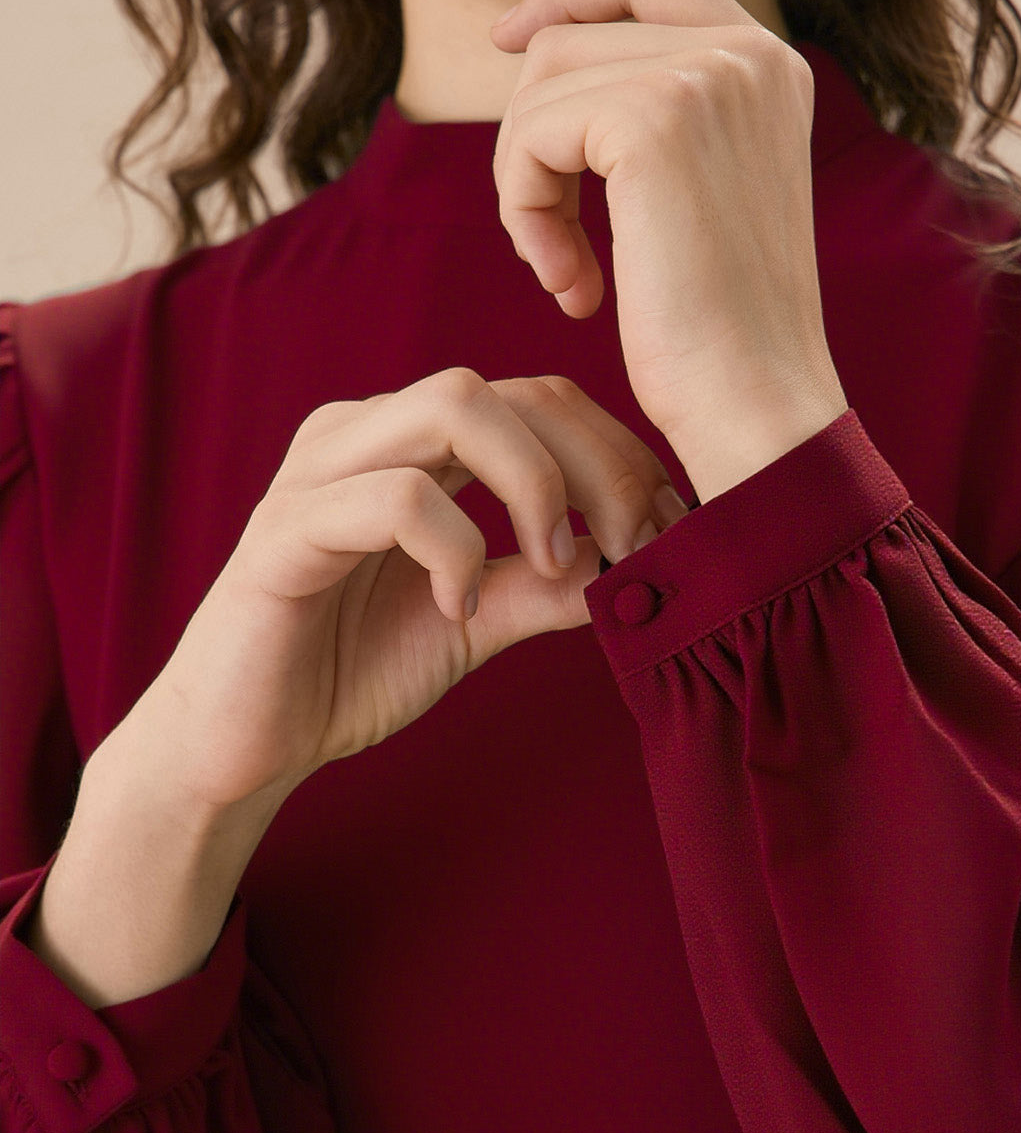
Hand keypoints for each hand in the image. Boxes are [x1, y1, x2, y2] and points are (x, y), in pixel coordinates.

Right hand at [126, 371, 688, 810]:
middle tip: (634, 546)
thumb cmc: (349, 671)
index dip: (616, 455)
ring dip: (534, 485)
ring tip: (552, 565)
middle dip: (596, 464)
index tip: (663, 531)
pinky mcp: (288, 528)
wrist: (245, 743)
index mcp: (414, 447)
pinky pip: (397, 497)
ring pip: (455, 407)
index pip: (538, 401)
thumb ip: (545, 588)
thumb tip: (632, 563)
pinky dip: (453, 549)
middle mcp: (369, 434)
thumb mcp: (476, 624)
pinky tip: (458, 609)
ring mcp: (323, 471)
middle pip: (512, 389)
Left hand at [490, 0, 847, 501]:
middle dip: (534, 136)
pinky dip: (524, 212)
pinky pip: (530, 136)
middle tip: (550, 241)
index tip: (507, 42)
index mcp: (770, 65)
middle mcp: (749, 52)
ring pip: (540, 84)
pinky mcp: (654, 120)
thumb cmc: (722, 332)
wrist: (755, 404)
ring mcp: (706, 76)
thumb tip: (538, 51)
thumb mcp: (701, 198)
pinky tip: (571, 287)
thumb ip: (654, 119)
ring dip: (526, 186)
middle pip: (571, 35)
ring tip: (567, 273)